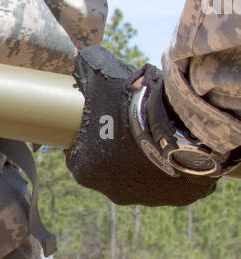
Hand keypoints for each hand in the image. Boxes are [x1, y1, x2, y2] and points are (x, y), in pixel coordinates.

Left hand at [65, 46, 217, 205]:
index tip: (98, 119)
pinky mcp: (176, 199)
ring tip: (156, 129)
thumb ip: (85, 67)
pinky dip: (172, 164)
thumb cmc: (132, 104)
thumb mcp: (101, 74)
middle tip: (131, 121)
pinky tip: (176, 144)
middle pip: (108, 166)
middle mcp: (111, 191)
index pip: (77, 153)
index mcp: (85, 170)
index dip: (87, 134)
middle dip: (116, 146)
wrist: (180, 124)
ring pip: (140, 175)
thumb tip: (81, 59)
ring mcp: (146, 198)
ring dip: (145, 157)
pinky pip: (170, 180)